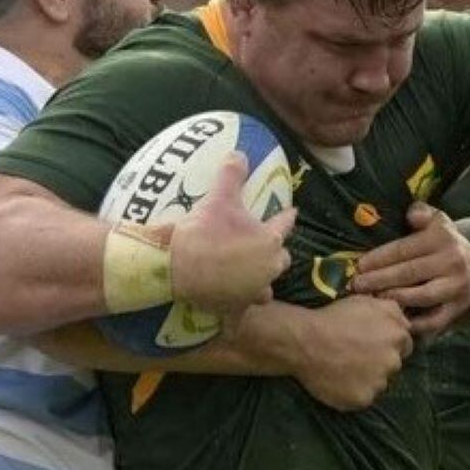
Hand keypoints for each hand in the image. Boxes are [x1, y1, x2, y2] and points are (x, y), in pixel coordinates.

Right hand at [170, 153, 297, 312]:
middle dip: (275, 254)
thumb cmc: (204, 232)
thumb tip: (239, 152)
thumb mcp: (218, 197)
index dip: (287, 218)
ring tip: (253, 279)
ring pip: (264, 289)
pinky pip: (238, 316)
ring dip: (261, 283)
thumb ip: (231, 174)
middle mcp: (267, 269)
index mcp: (270, 242)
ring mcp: (252, 292)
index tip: (292, 213)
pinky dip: (235, 315)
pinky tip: (230, 317)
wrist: (178, 268)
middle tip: (266, 247)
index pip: (284, 225)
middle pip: (280, 261)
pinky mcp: (234, 310)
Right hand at [287, 296, 413, 411]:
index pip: (404, 346)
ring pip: (378, 384)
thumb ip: (392, 309)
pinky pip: (363, 398)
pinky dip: (353, 392)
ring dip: (366, 378)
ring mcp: (379, 383)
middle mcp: (394, 361)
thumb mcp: (366, 301)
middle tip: (355, 357)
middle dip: (379, 362)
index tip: (370, 345)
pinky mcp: (363, 399)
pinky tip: (338, 382)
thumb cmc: (334, 317)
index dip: (387, 345)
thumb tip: (403, 317)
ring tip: (344, 370)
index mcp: (398, 336)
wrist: (306, 341)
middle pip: (392, 366)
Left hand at [348, 203, 469, 338]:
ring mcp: (457, 287)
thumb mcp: (435, 220)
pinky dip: (415, 323)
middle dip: (379, 280)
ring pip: (421, 297)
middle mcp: (452, 262)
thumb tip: (411, 215)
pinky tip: (394, 320)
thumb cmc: (442, 242)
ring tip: (373, 301)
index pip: (404, 250)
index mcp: (442, 239)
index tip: (359, 266)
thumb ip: (421, 213)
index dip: (379, 259)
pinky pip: (434, 320)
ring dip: (394, 299)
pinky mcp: (459, 307)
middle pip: (409, 273)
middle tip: (356, 286)